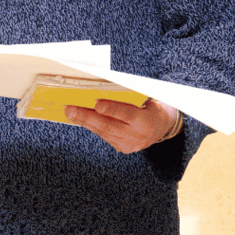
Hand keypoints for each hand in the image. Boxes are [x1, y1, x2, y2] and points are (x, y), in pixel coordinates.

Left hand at [64, 98, 178, 153]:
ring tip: (71, 112)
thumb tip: (106, 87)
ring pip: (104, 133)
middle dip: (87, 117)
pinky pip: (105, 136)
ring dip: (85, 122)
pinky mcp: (123, 148)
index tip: (97, 104)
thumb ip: (132, 96)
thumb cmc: (154, 106)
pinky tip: (81, 119)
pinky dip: (93, 126)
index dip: (112, 109)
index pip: (127, 114)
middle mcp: (137, 136)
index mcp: (146, 121)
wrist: (164, 126)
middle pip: (109, 126)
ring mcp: (130, 144)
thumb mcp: (149, 98)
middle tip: (70, 109)